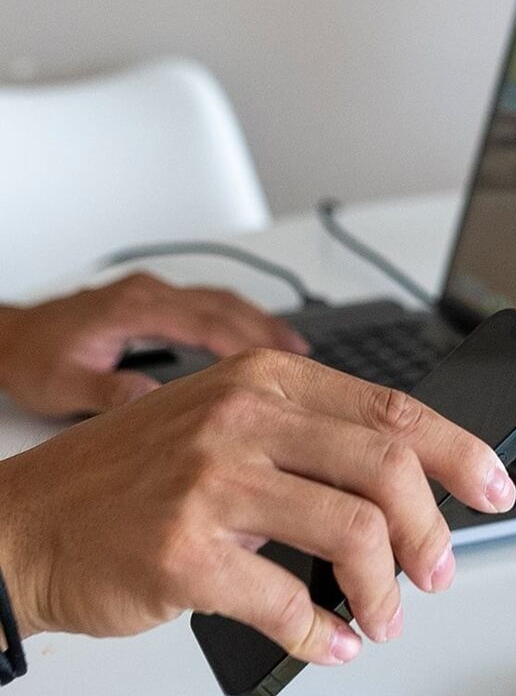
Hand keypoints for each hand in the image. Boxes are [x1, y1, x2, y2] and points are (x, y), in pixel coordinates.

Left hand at [0, 272, 308, 416]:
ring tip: (297, 351)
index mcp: (131, 309)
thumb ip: (109, 391)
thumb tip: (156, 402)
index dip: (245, 344)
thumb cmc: (34, 359)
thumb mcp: (63, 385)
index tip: (279, 364)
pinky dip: (242, 319)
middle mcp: (148, 294)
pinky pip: (211, 303)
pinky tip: (260, 337)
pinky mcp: (157, 300)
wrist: (12, 337)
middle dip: (268, 331)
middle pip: (223, 305)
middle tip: (306, 360)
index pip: (203, 322)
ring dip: (261, 322)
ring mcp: (155, 294)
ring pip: (222, 300)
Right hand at [0, 350, 515, 664]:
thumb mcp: (227, 426)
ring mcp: (212, 483)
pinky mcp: (184, 553)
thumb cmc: (137, 479)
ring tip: (383, 618)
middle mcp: (244, 419)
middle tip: (439, 571)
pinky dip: (324, 635)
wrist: (29, 523)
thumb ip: (315, 443)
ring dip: (386, 592)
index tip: (495, 488)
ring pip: (354, 534)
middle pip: (389, 469)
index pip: (395, 410)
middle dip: (434, 532)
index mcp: (267, 380)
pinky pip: (288, 603)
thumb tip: (408, 492)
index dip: (460, 452)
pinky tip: (331, 643)